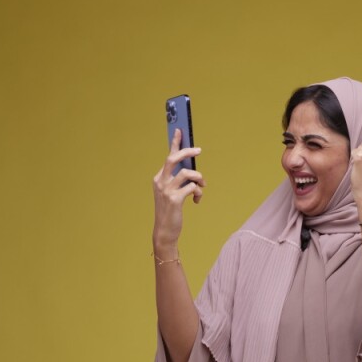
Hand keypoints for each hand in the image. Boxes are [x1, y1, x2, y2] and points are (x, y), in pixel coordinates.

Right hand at [151, 127, 204, 249]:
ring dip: (199, 178)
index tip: (180, 130)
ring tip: (202, 186)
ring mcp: (166, 190)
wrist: (165, 231)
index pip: (168, 157)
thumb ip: (179, 182)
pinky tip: (197, 200)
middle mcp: (160, 181)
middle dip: (188, 152)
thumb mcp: (172, 194)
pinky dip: (198, 192)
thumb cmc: (170, 212)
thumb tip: (194, 172)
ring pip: (187, 173)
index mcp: (159, 178)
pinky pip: (192, 188)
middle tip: (199, 150)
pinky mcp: (175, 200)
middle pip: (173, 158)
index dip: (175, 142)